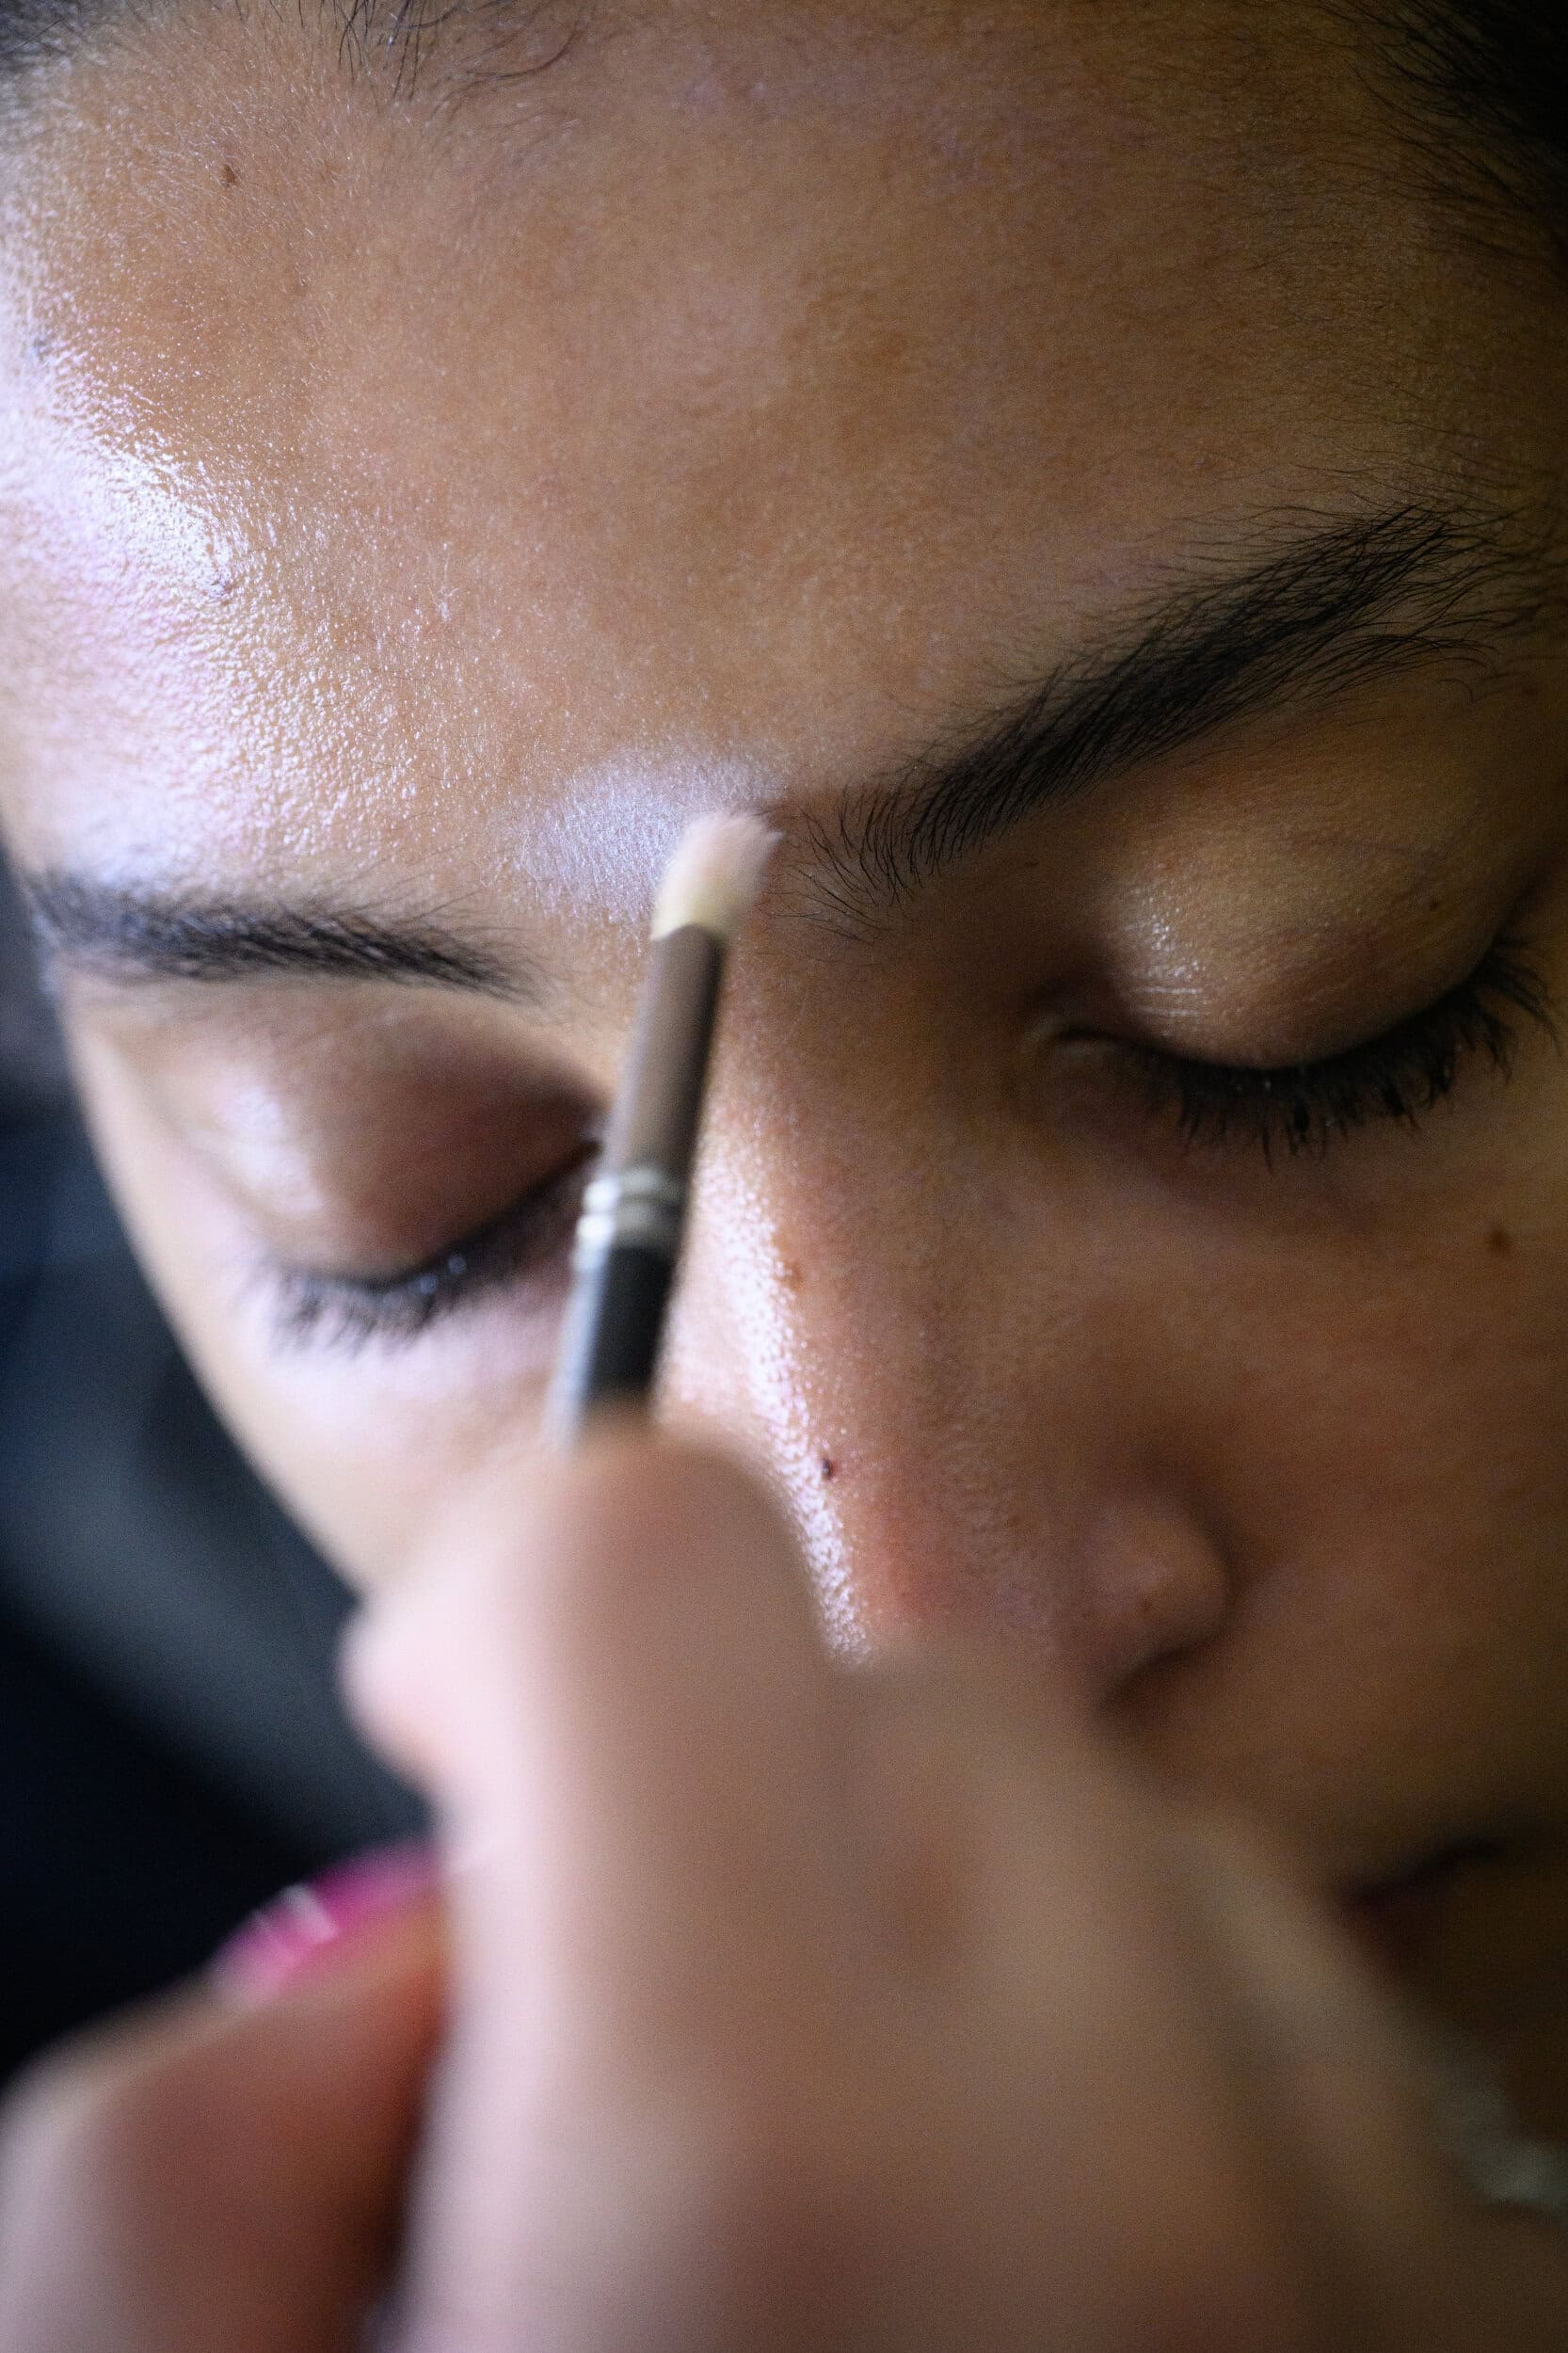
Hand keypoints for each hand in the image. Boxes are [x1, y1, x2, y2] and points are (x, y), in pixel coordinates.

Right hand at [3, 1432, 1563, 2350]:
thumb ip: (165, 2159)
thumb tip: (386, 1956)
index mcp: (758, 2183)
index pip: (648, 1550)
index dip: (507, 1600)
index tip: (469, 1714)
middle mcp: (1127, 2195)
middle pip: (899, 1681)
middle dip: (726, 1820)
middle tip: (639, 2094)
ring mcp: (1361, 2260)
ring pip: (1121, 1834)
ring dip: (955, 1959)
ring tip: (857, 2254)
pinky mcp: (1482, 2326)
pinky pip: (1302, 2020)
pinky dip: (1152, 2088)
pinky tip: (1044, 2319)